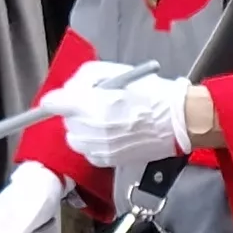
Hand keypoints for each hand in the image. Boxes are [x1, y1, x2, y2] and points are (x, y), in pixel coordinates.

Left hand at [52, 63, 195, 171]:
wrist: (178, 122)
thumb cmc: (152, 93)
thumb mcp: (118, 71)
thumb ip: (86, 77)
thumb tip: (69, 89)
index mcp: (91, 105)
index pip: (55, 104)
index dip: (57, 99)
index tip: (62, 98)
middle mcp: (91, 129)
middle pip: (65, 121)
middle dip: (75, 111)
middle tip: (94, 104)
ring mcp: (99, 148)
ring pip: (74, 138)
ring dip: (82, 128)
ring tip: (102, 120)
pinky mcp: (107, 160)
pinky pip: (87, 152)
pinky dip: (92, 143)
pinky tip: (110, 134)